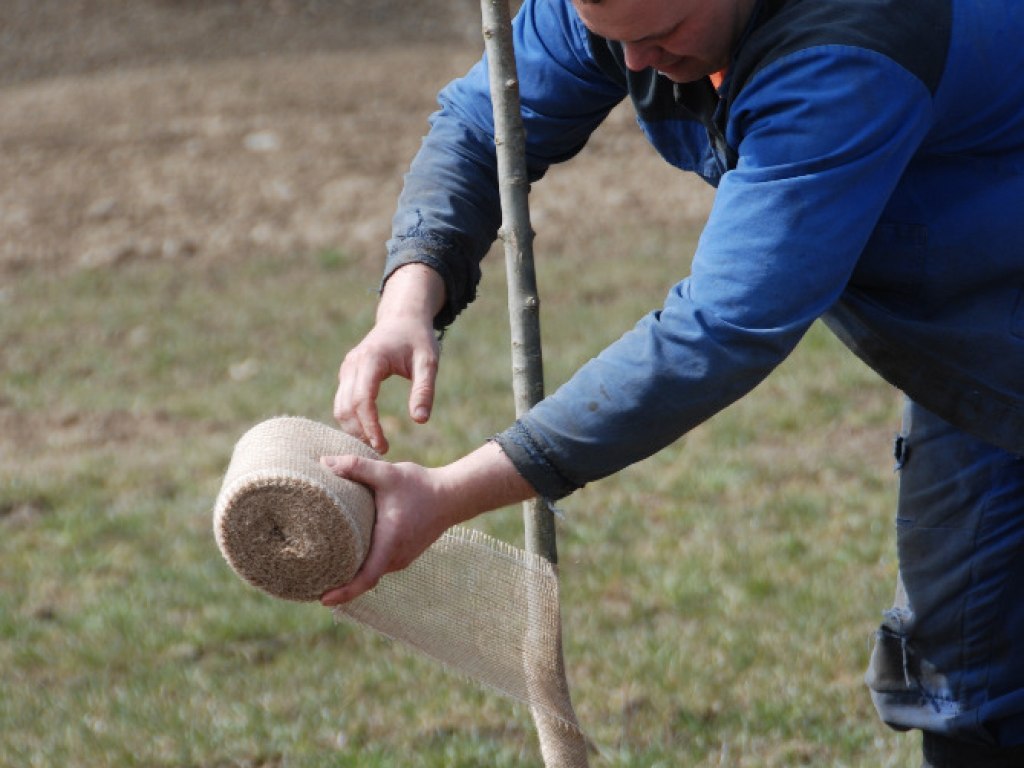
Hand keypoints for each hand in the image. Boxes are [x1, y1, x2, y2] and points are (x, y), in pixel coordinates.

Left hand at [319, 454, 453, 604]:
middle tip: (311, 583)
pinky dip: (363, 565)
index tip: (323, 600)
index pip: (366, 578)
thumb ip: (356, 467)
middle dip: (340, 586)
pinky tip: (349, 554)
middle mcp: (396, 557)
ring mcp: (402, 558)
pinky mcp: (404, 554)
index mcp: (390, 543)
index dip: (345, 593)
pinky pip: (379, 565)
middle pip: (365, 580)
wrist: (452, 495)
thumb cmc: (420, 486)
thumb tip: (324, 462)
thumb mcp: (388, 473)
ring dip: (352, 575)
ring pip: (372, 573)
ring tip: (326, 570)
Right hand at [334, 264, 443, 452]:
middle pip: (346, 407)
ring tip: (374, 447)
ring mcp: (347, 369)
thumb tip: (420, 421)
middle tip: (381, 453)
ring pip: (339, 406)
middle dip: (360, 433)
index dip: (370, 427)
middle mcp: (353, 364)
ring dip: (353, 430)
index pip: (363, 400)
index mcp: (372, 359)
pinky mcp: (347, 374)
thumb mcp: (428, 363)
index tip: (383, 446)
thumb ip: (424, 390)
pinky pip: (342, 402)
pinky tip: (367, 434)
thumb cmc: (418, 339)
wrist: (402, 318)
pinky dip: (351, 420)